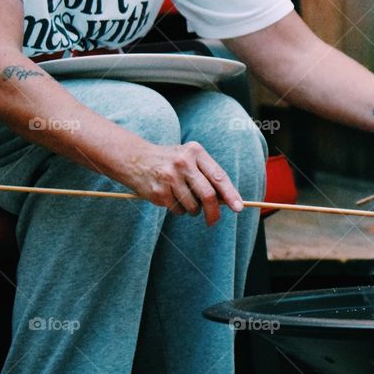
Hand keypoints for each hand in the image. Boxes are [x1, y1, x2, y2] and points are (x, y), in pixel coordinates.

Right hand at [124, 141, 243, 225]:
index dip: (230, 194)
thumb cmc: (170, 161)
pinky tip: (170, 198)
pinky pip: (177, 210)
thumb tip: (226, 201)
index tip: (238, 207)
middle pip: (208, 195)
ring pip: (193, 206)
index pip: (218, 176)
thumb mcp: (189, 158)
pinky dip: (179, 210)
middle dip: (214, 212)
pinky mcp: (159, 191)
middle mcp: (183, 163)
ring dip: (193, 210)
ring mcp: (170, 177)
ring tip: (184, 199)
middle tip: (213, 221)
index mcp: (195, 152)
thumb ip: (207, 175)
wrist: (135, 158)